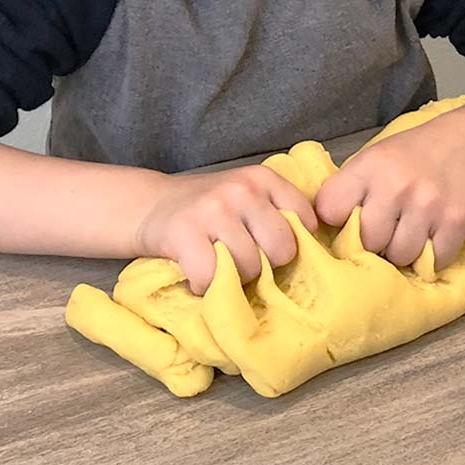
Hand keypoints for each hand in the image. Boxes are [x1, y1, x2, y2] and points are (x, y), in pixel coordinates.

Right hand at [135, 165, 317, 294]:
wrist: (148, 205)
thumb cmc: (208, 211)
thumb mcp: (247, 197)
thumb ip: (277, 213)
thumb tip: (316, 259)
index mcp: (263, 178)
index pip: (305, 222)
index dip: (290, 244)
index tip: (268, 248)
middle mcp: (242, 189)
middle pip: (282, 249)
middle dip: (266, 265)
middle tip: (243, 261)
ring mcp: (213, 209)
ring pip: (250, 267)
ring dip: (235, 279)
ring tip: (219, 267)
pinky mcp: (185, 232)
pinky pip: (212, 277)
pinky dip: (205, 286)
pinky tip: (198, 276)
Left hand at [315, 125, 464, 269]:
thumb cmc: (408, 158)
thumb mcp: (370, 161)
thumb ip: (348, 192)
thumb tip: (325, 236)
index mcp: (368, 168)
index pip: (330, 210)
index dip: (337, 221)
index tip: (348, 220)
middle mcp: (396, 186)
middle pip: (368, 242)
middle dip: (374, 243)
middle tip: (384, 232)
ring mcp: (427, 204)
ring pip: (400, 256)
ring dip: (402, 253)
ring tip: (407, 235)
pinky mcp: (455, 221)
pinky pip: (433, 261)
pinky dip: (431, 258)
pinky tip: (431, 239)